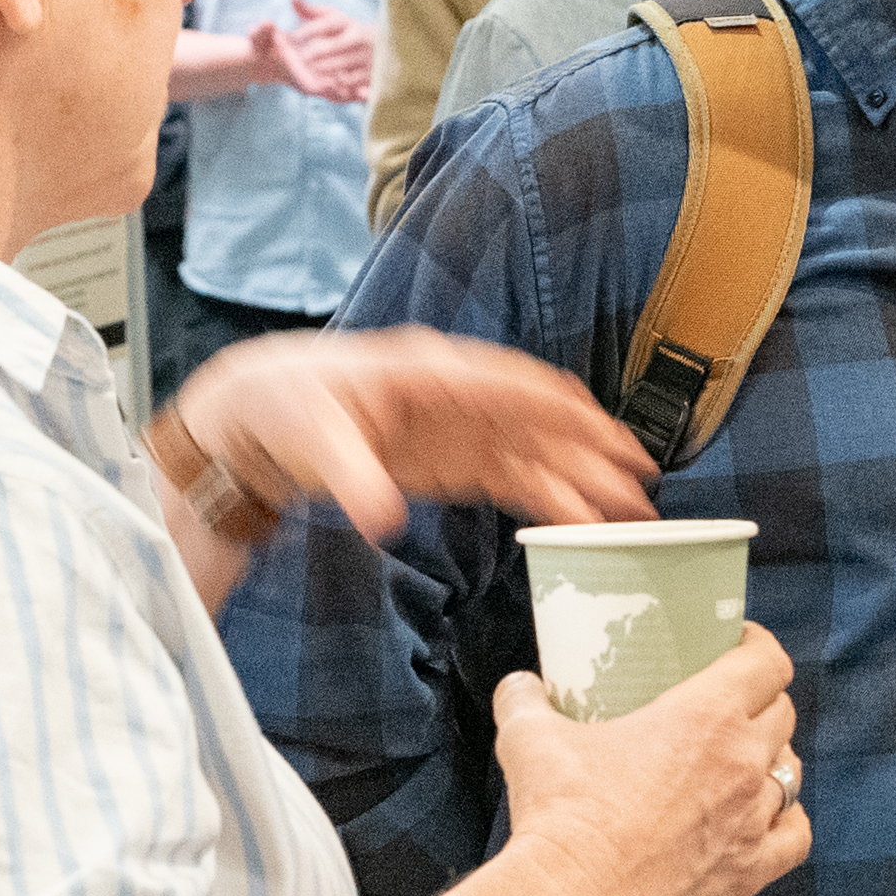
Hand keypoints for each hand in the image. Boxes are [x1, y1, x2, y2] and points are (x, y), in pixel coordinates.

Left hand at [170, 328, 651, 543]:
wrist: (254, 417)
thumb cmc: (284, 407)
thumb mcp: (312, 441)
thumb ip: (352, 479)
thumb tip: (384, 521)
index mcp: (433, 373)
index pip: (514, 388)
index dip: (565, 415)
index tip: (611, 438)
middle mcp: (458, 397)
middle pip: (539, 424)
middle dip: (591, 454)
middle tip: (641, 488)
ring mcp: (458, 430)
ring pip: (534, 454)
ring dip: (579, 480)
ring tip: (628, 513)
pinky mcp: (450, 460)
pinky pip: (511, 477)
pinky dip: (547, 496)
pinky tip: (580, 522)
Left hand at [269, 0, 379, 103]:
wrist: (383, 46)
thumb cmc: (346, 30)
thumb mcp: (331, 17)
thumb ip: (309, 10)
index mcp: (348, 23)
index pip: (326, 24)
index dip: (308, 30)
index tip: (293, 37)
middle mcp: (359, 38)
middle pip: (331, 47)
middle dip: (312, 53)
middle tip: (299, 58)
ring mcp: (366, 56)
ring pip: (338, 65)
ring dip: (322, 69)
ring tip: (309, 69)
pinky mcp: (370, 73)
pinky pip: (349, 80)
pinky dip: (337, 82)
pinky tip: (327, 81)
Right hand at [493, 630, 807, 895]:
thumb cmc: (559, 815)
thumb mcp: (530, 739)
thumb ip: (525, 700)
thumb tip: (519, 686)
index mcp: (706, 715)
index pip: (766, 662)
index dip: (757, 647)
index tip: (739, 645)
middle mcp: (743, 762)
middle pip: (781, 714)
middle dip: (762, 702)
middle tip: (730, 705)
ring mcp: (752, 819)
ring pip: (790, 773)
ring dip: (772, 761)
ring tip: (745, 763)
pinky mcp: (750, 872)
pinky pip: (795, 837)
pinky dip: (786, 822)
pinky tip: (765, 819)